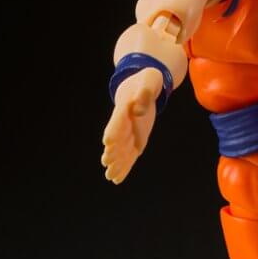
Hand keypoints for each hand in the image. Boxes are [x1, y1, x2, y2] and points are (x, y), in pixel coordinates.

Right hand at [101, 67, 163, 184]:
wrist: (141, 85)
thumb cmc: (147, 80)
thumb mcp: (150, 79)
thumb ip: (145, 93)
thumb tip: (139, 111)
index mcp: (125, 106)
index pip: (118, 119)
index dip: (114, 129)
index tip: (108, 141)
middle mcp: (124, 122)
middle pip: (117, 137)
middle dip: (113, 150)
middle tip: (106, 162)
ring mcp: (129, 132)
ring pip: (122, 150)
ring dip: (116, 162)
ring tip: (110, 176)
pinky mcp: (137, 140)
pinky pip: (130, 155)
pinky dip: (124, 166)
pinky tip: (117, 179)